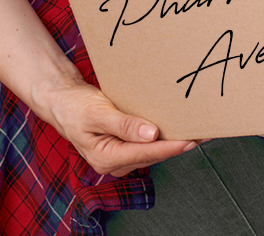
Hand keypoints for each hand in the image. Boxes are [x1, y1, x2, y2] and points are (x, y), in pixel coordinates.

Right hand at [41, 77, 194, 176]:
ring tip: (194, 129)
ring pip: (153, 150)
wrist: (61, 100)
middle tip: (202, 132)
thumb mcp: (97, 112)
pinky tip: (175, 128)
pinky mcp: (124, 147)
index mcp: (105, 158)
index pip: (146, 153)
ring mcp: (120, 157)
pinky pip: (147, 144)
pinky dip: (162, 136)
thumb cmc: (74, 106)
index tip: (191, 139)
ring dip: (172, 140)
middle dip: (177, 144)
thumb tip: (152, 134)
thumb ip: (124, 124)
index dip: (170, 146)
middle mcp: (115, 163)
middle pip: (153, 154)